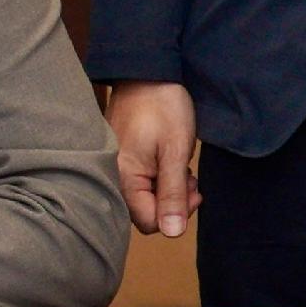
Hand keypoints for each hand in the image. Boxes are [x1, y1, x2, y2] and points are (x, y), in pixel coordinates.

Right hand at [106, 81, 200, 237]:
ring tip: (179, 165)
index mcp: (124, 178)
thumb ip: (173, 195)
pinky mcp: (120, 158)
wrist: (147, 73)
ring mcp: (115, 167)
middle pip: (144, 213)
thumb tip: (173, 234)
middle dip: (172, 202)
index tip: (192, 189)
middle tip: (188, 177)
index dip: (175, 213)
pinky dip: (157, 177)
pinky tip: (167, 160)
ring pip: (144, 198)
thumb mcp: (176, 152)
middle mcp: (113, 176)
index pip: (149, 222)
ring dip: (167, 189)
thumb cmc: (163, 108)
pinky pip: (139, 182)